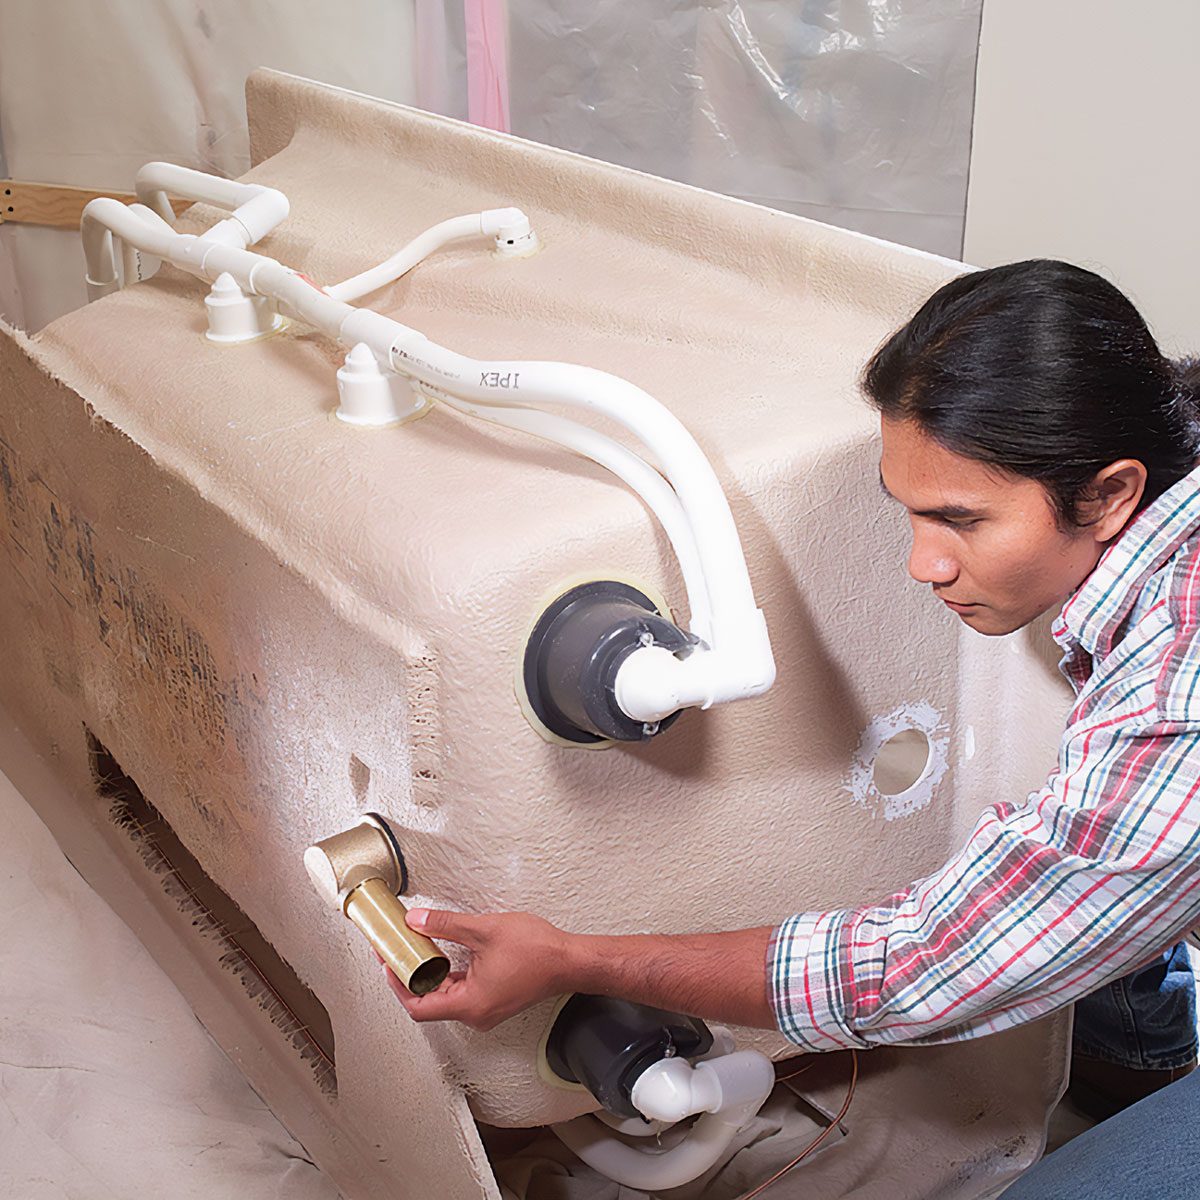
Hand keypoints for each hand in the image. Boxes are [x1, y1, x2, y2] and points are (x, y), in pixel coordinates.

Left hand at [384, 908, 572, 1030]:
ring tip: (418, 947)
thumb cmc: (538, 951)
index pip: (418, 1006)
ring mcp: (486, 1010)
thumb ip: (445, 925)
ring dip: (430, 974)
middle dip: (410, 975)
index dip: (397, 984)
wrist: (570, 960)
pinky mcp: (494, 1001)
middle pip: (429, 1002)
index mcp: (470, 1004)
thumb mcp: (484, 930)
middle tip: (399, 949)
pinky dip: (448, 975)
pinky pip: (461, 992)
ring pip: (445, 997)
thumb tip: (416, 921)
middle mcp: (476, 1014)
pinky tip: (444, 953)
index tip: (388, 962)